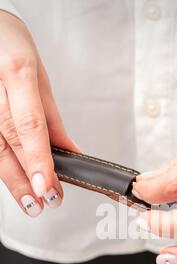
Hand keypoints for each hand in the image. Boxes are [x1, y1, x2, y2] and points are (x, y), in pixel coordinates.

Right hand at [0, 10, 78, 216]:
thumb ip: (52, 119)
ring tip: (31, 204)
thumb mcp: (40, 79)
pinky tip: (14, 183)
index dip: (38, 159)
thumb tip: (72, 154)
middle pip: (9, 143)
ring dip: (14, 182)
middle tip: (45, 204)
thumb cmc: (12, 49)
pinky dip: (3, 166)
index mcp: (18, 72)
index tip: (47, 187)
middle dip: (28, 179)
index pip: (30, 125)